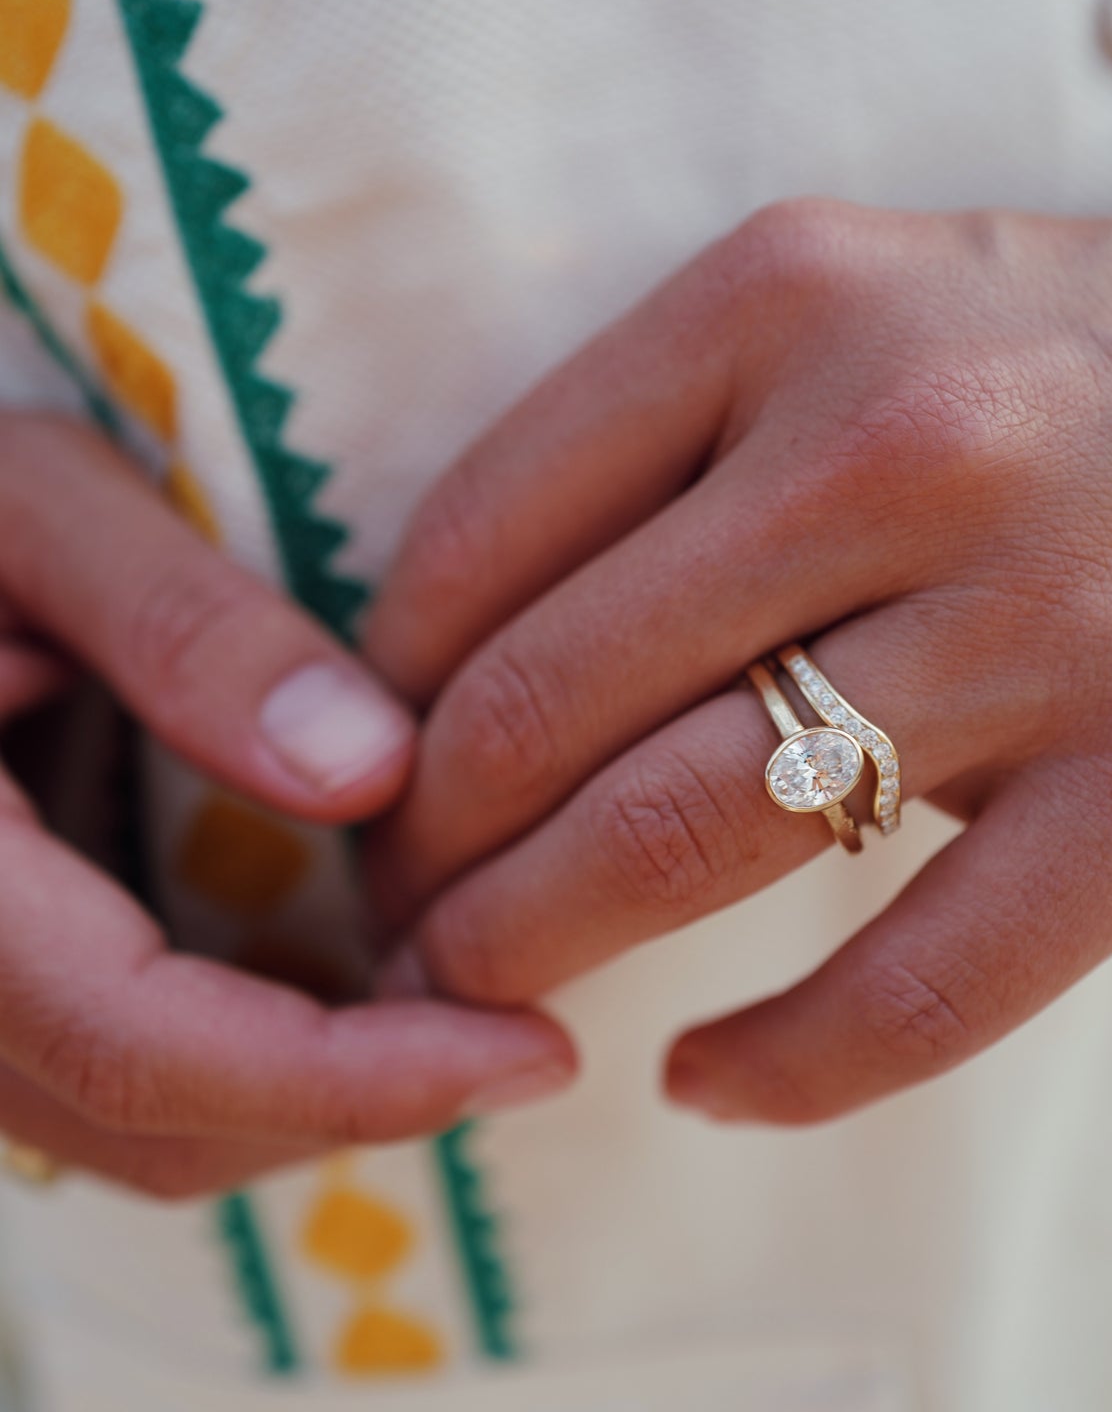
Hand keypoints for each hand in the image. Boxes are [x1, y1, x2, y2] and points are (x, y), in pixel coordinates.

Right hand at [0, 414, 574, 1196]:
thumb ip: (180, 628)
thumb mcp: (31, 507)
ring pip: (134, 1124)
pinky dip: (252, 1058)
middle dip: (358, 1102)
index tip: (539, 1051)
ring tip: (470, 1010)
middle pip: (152, 1124)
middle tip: (532, 1033)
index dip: (354, 1078)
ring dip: (312, 1095)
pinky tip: (361, 979)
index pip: (141, 1046)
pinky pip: (114, 1072)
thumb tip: (372, 772)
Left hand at [362, 186, 1111, 1124]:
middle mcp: (906, 442)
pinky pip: (921, 984)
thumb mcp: (853, 307)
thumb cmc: (1077, 352)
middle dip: (429, 848)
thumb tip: (462, 668)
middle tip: (400, 907)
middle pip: (553, 705)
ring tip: (485, 984)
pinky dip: (778, 1065)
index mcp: (787, 297)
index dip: (387, 692)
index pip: (481, 532)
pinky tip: (703, 1078)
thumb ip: (666, 450)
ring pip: (687, 835)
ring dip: (538, 945)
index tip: (376, 766)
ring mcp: (1050, 615)